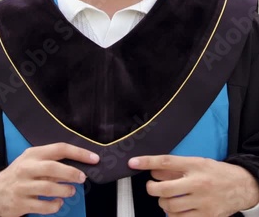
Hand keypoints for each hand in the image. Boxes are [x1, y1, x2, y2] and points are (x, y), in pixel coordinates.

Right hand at [0, 142, 98, 216]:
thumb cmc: (19, 174)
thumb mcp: (32, 162)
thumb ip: (51, 161)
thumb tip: (77, 164)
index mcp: (33, 154)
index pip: (59, 149)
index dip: (79, 153)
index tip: (94, 158)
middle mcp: (28, 168)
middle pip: (54, 168)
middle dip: (72, 173)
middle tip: (82, 178)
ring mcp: (23, 186)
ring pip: (49, 188)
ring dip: (65, 190)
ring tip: (71, 191)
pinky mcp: (21, 203)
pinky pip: (43, 206)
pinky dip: (55, 206)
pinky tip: (59, 203)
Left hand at [128, 154, 258, 216]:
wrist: (240, 186)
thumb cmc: (216, 173)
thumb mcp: (197, 162)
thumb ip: (175, 167)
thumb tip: (153, 170)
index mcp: (194, 165)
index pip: (166, 162)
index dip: (147, 162)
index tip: (133, 163)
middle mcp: (197, 183)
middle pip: (164, 189)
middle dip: (152, 189)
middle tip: (152, 187)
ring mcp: (202, 202)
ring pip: (170, 206)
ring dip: (163, 203)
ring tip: (167, 198)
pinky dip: (173, 215)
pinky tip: (177, 209)